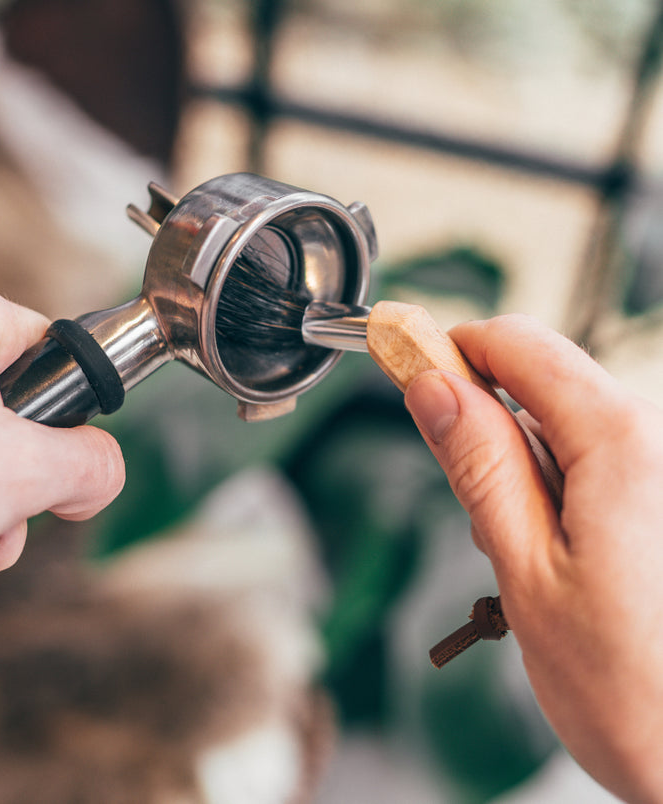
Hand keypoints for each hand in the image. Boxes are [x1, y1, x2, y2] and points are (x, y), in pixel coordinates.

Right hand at [404, 314, 662, 803]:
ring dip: (522, 467)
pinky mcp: (661, 496)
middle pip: (540, 379)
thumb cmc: (641, 696)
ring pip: (564, 423)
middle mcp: (657, 440)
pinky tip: (564, 557)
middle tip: (472, 506)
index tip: (403, 365)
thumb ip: (478, 467)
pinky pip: (597, 460)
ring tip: (524, 553)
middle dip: (486, 423)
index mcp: (621, 443)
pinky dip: (559, 490)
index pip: (515, 343)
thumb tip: (433, 388)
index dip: (449, 350)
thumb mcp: (527, 573)